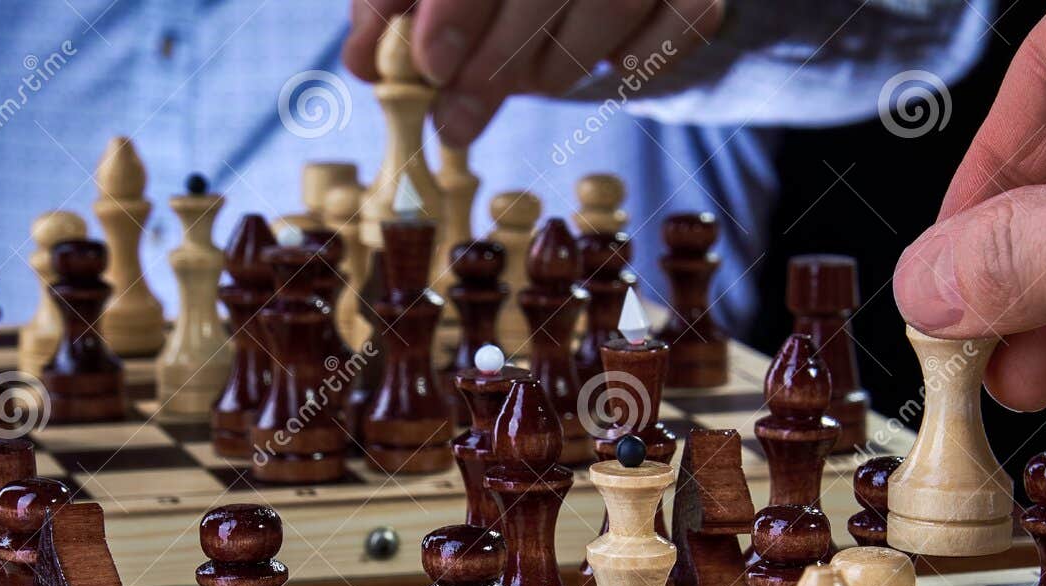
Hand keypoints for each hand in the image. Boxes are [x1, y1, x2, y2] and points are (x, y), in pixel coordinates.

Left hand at [344, 0, 723, 146]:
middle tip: (456, 115)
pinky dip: (632, 59)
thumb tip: (363, 61)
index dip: (454, 4)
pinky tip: (600, 63)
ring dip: (551, 67)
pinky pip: (682, 22)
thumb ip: (394, 7)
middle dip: (496, 57)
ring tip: (515, 87)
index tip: (428, 62)